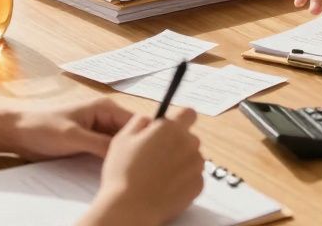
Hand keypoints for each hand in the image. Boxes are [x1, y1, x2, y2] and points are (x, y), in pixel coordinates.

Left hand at [10, 97, 133, 159]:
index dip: (145, 139)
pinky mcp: (91, 142)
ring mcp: (99, 130)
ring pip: (121, 145)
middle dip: (135, 149)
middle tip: (137, 167)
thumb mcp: (74, 137)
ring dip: (122, 156)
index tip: (147, 156)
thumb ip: (101, 144)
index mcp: (107, 108)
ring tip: (126, 169)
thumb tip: (126, 153)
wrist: (17, 132)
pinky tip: (112, 171)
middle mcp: (107, 117)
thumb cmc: (42, 127)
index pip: (137, 122)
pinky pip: (108, 151)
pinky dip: (111, 160)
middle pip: (131, 135)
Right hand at [92, 108, 203, 225]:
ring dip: (181, 163)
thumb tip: (150, 120)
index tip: (172, 128)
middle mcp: (188, 143)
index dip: (180, 120)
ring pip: (192, 158)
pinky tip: (166, 187)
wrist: (131, 208)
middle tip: (156, 158)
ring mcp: (196, 165)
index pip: (188, 113)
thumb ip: (139, 122)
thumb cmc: (123, 173)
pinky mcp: (198, 184)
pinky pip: (194, 177)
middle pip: (189, 138)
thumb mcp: (123, 139)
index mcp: (170, 128)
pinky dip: (184, 181)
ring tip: (159, 176)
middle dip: (176, 145)